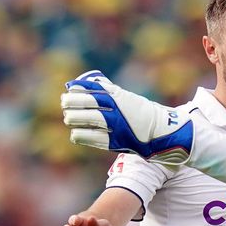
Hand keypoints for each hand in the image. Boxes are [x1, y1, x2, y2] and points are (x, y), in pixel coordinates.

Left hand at [61, 71, 193, 165]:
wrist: (160, 132)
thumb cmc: (140, 114)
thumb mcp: (126, 98)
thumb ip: (107, 91)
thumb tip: (82, 85)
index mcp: (118, 97)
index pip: (91, 89)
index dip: (77, 89)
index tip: (69, 90)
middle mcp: (115, 109)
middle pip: (85, 103)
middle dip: (71, 103)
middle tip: (65, 105)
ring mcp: (115, 125)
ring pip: (85, 119)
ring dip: (73, 118)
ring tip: (69, 119)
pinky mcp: (115, 141)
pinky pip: (91, 137)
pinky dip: (80, 135)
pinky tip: (76, 134)